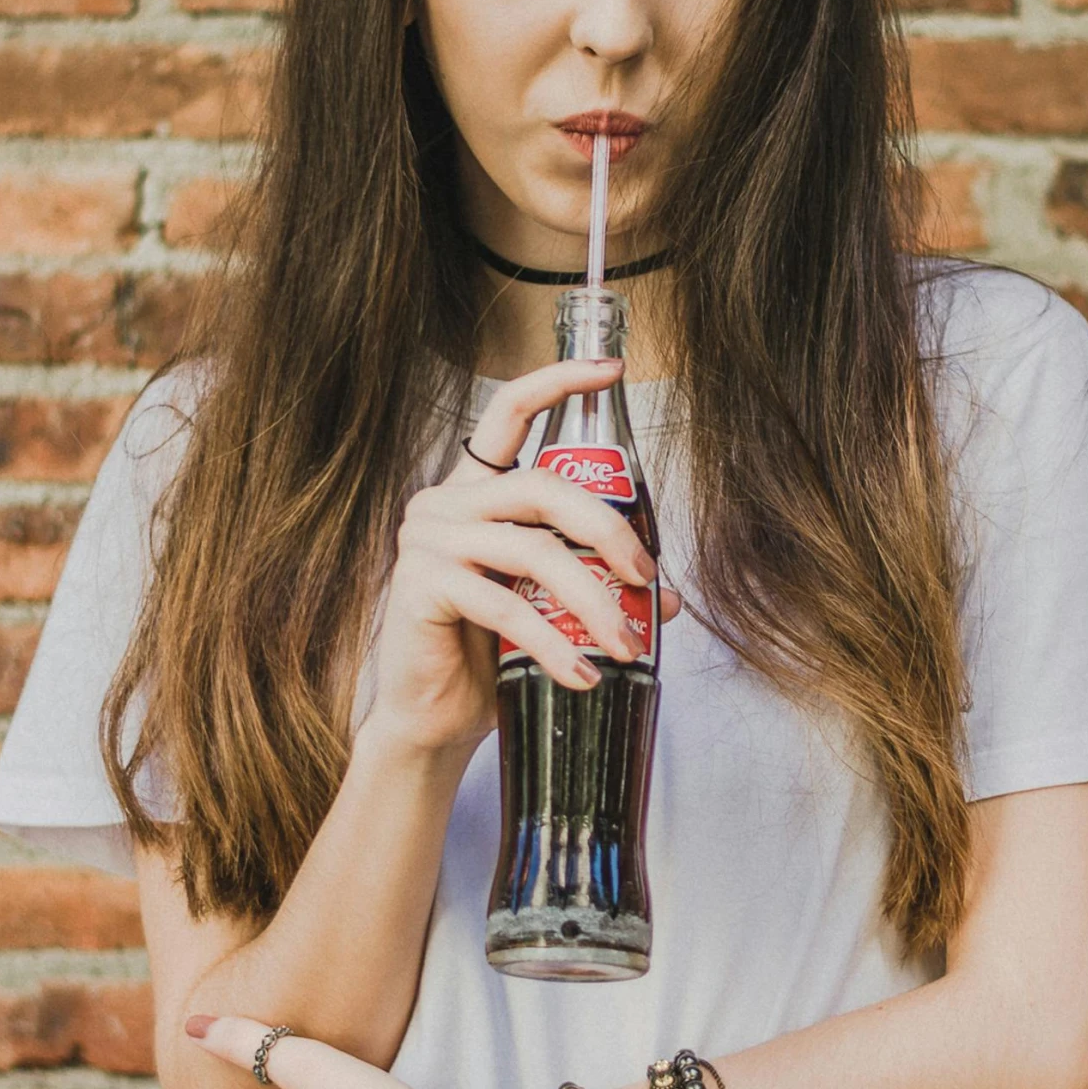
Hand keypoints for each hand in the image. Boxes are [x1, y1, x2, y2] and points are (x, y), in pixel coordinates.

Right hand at [366, 356, 679, 760]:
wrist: (432, 717)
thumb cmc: (487, 655)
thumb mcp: (548, 609)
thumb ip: (596, 586)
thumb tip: (666, 597)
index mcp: (475, 491)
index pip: (508, 413)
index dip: (557, 382)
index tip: (609, 371)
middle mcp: (445, 503)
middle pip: (542, 487)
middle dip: (607, 530)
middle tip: (646, 579)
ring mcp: (428, 540)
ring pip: (532, 550)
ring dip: (592, 602)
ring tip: (627, 647)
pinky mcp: (421, 585)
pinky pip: (504, 605)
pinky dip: (554, 643)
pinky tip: (582, 674)